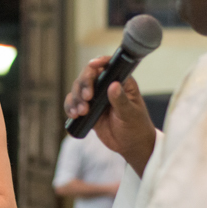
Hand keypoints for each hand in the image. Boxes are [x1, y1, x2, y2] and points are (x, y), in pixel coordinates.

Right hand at [64, 56, 156, 175]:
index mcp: (121, 82)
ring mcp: (95, 98)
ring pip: (78, 89)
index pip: (109, 66)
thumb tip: (113, 85)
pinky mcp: (87, 109)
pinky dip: (70, 107)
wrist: (130, 145)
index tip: (92, 65)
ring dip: (76, 98)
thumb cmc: (136, 127)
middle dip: (84, 84)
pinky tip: (74, 115)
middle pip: (88, 76)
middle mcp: (106, 87)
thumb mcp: (130, 114)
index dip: (99, 62)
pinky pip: (73, 103)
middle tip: (87, 97)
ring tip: (82, 112)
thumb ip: (120, 100)